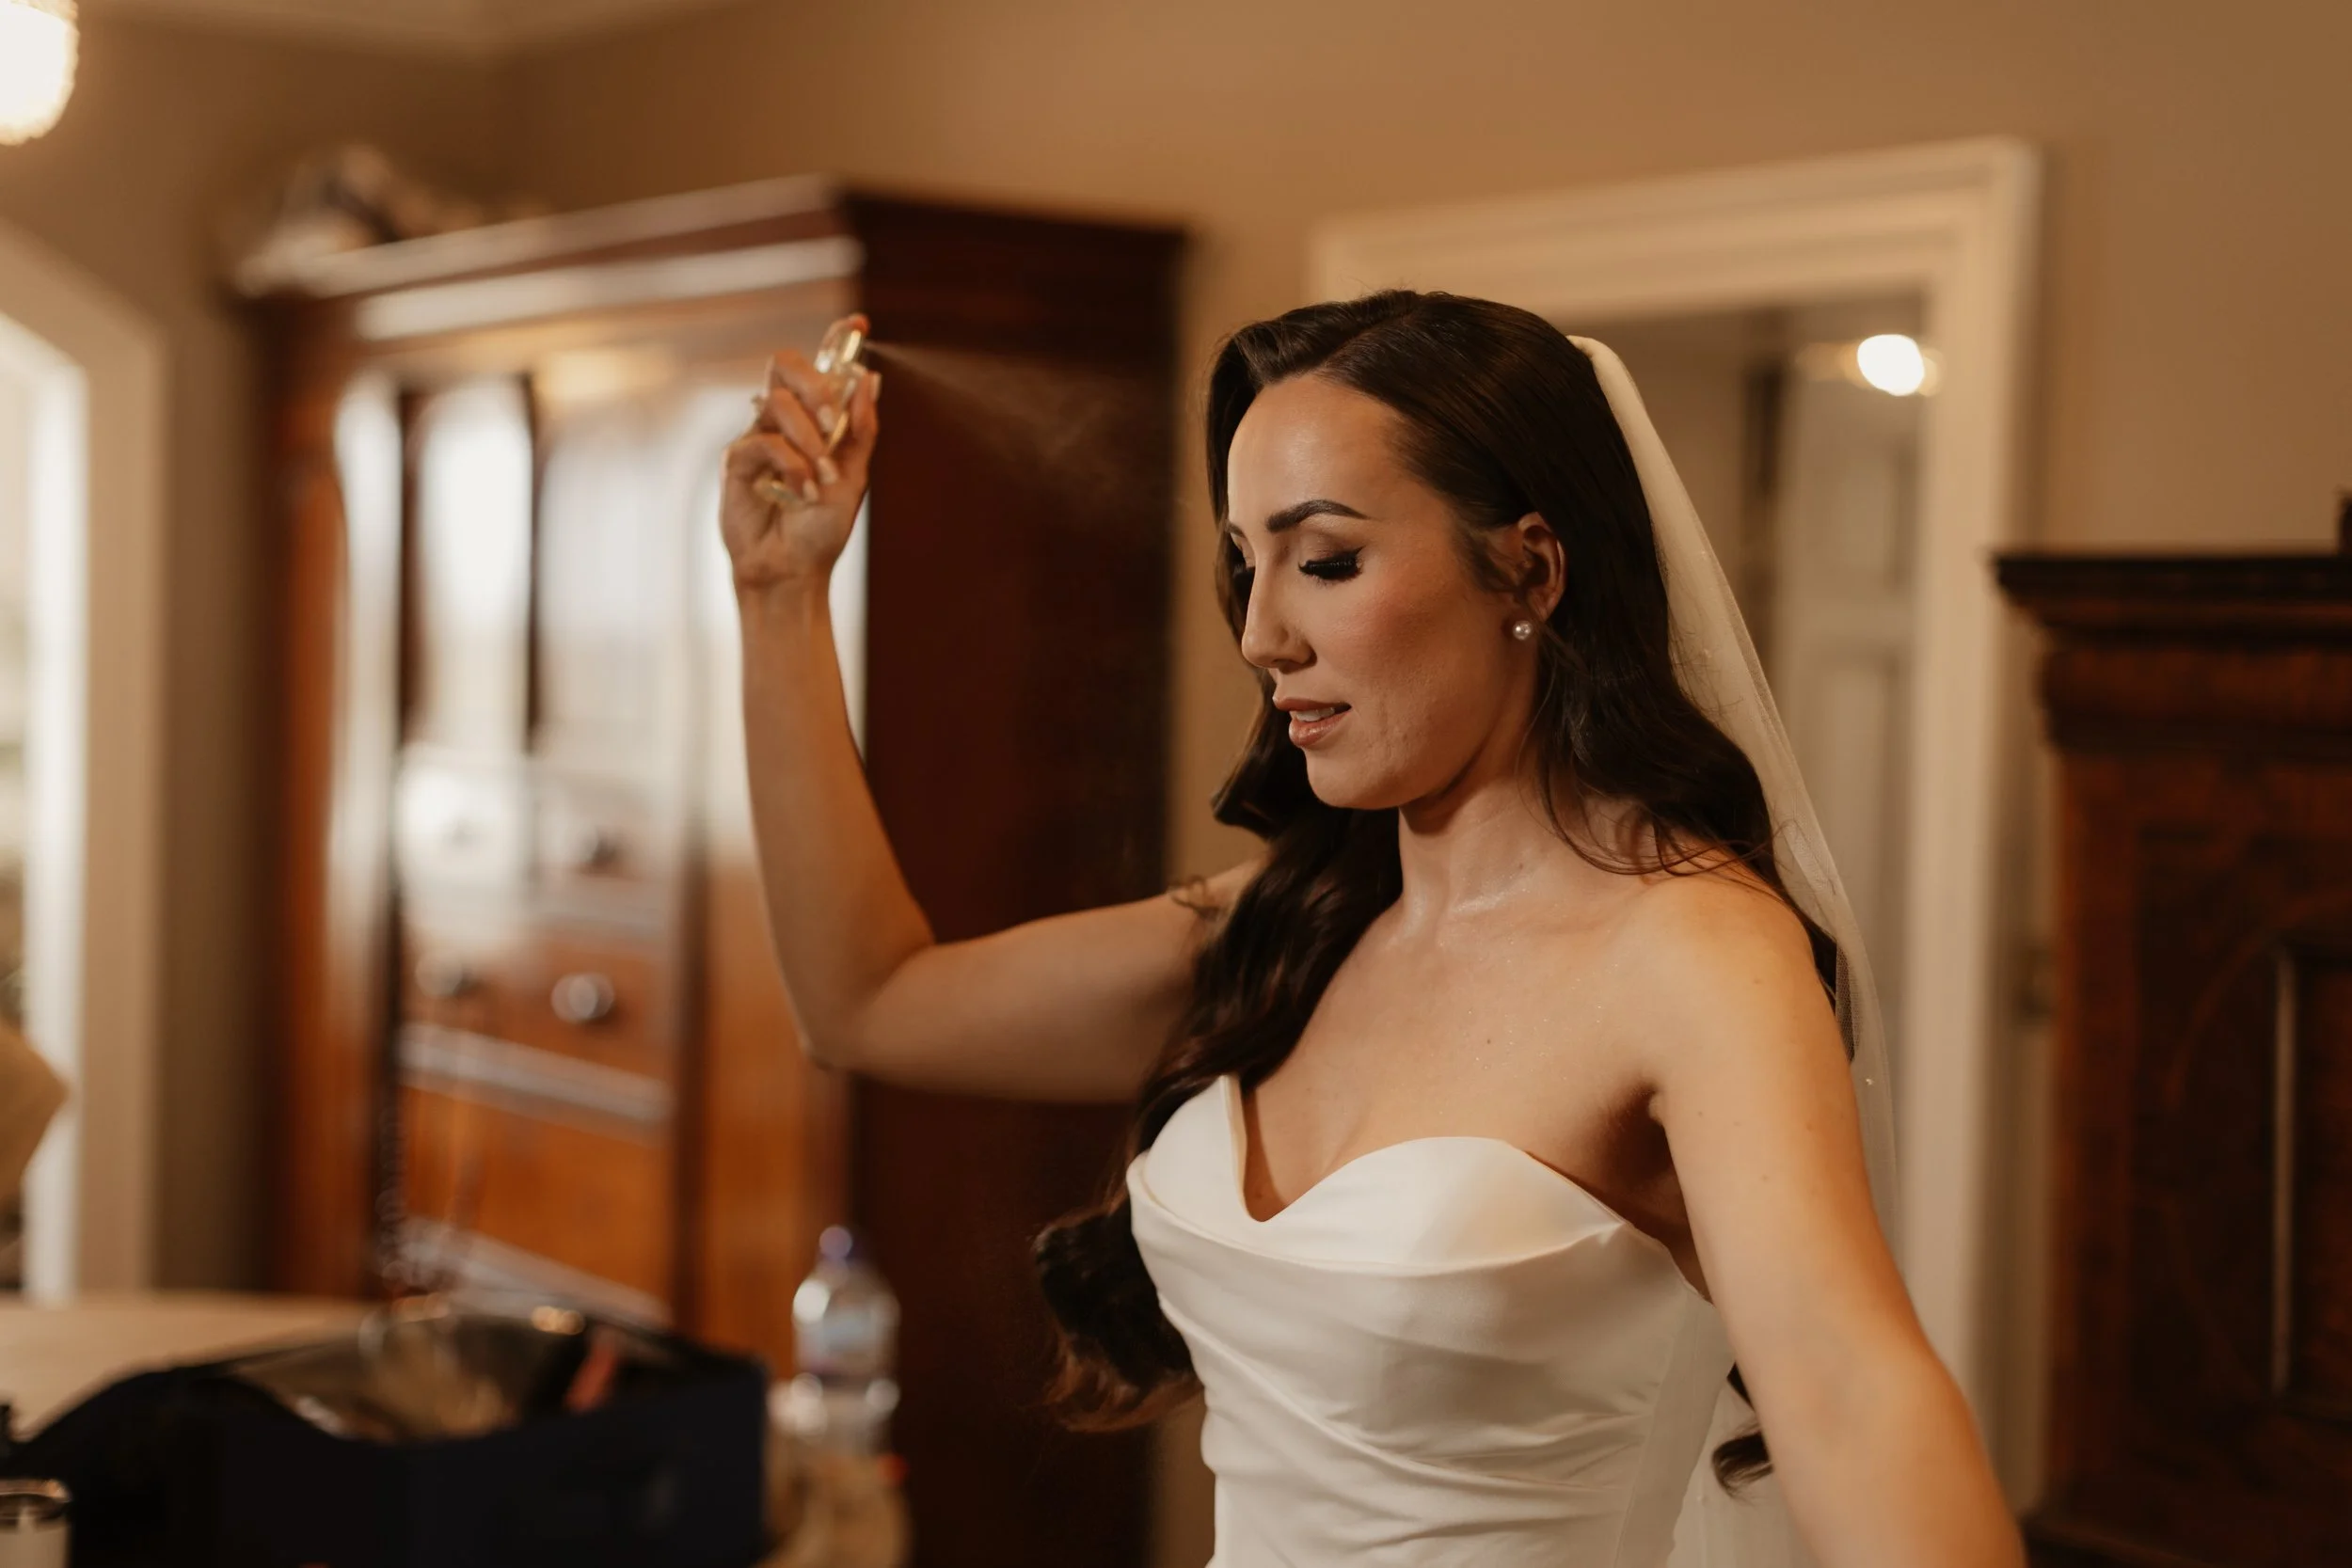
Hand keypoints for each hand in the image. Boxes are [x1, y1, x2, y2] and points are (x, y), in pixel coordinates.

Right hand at [720, 314, 880, 591]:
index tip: (857, 323)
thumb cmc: (820, 527)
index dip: (836, 340)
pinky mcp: (737, 461)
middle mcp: (783, 421)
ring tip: (821, 479)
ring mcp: (756, 437)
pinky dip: (791, 466)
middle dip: (813, 384)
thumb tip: (869, 380)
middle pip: (785, 365)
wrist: (794, 569)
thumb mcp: (853, 477)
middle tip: (830, 418)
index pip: (821, 368)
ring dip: (808, 440)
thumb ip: (860, 430)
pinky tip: (801, 492)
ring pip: (778, 404)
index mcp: (814, 420)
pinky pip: (764, 442)